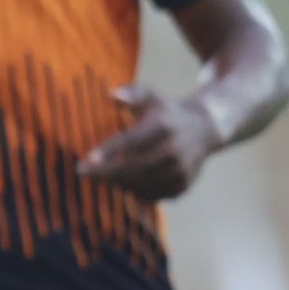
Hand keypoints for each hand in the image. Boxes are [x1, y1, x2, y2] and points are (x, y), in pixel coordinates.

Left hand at [79, 85, 223, 200]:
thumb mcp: (152, 97)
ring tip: (102, 176)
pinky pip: (151, 195)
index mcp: (163, 126)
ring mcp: (180, 169)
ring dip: (116, 183)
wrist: (205, 129)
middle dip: (104, 173)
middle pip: (132, 168)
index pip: (131, 140)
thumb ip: (132, 93)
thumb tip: (111, 93)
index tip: (86, 160)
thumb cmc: (167, 112)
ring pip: (140, 184)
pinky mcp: (182, 185)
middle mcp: (174, 149)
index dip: (108, 151)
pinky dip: (134, 191)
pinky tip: (123, 182)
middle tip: (83, 173)